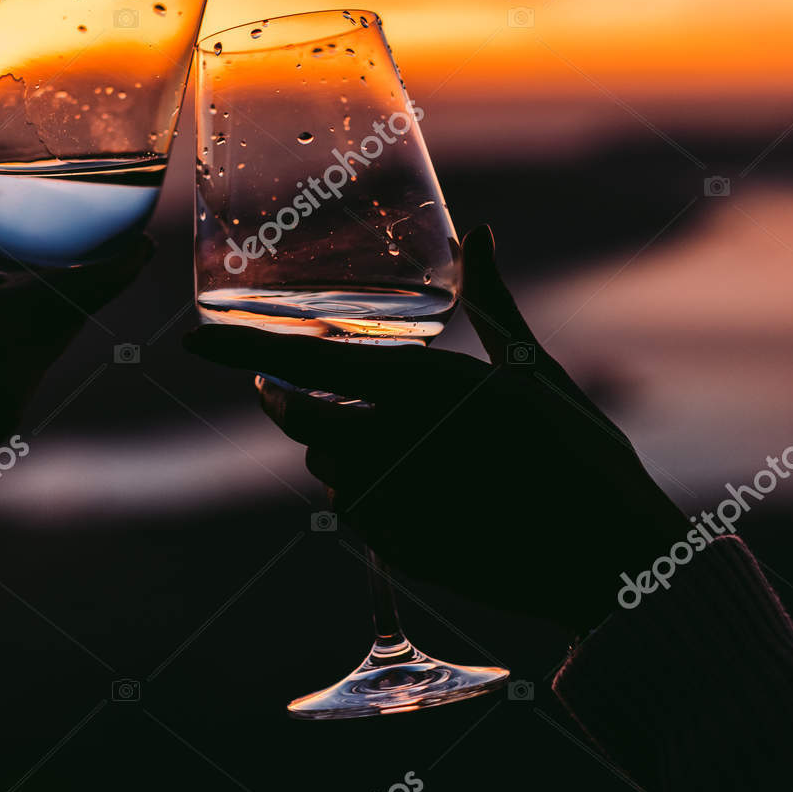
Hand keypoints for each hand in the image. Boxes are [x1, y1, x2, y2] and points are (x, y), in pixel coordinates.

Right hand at [0, 75, 151, 465]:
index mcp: (4, 325)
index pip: (92, 286)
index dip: (122, 259)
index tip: (148, 239)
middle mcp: (20, 373)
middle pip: (67, 310)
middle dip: (59, 272)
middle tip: (50, 234)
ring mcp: (9, 407)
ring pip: (42, 340)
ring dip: (23, 304)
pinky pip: (20, 371)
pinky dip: (3, 339)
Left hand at [184, 225, 688, 632]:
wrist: (607, 558)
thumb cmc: (578, 453)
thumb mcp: (533, 368)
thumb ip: (493, 302)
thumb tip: (481, 233)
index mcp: (419, 387)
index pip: (302, 364)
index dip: (237, 352)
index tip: (186, 341)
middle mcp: (390, 444)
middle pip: (300, 421)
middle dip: (293, 404)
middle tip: (302, 390)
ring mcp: (388, 503)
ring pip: (330, 469)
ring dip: (346, 453)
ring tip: (409, 449)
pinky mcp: (394, 550)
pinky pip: (359, 514)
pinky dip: (375, 497)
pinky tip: (428, 494)